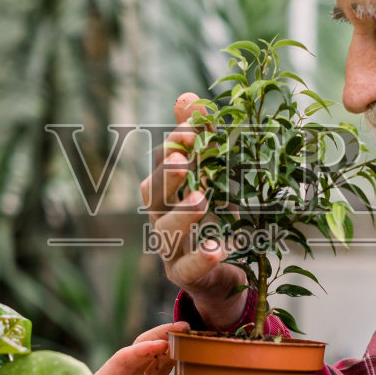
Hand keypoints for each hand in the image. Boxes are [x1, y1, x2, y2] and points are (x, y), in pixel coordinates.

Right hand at [139, 92, 247, 328]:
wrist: (223, 274)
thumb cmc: (215, 218)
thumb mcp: (213, 177)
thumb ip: (199, 139)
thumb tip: (187, 98)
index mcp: (166, 193)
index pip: (161, 164)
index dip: (173, 146)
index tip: (192, 130)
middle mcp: (161, 219)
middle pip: (152, 195)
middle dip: (167, 176)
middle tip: (184, 161)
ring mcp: (170, 250)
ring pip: (165, 232)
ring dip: (182, 214)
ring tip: (202, 200)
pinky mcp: (185, 276)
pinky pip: (188, 268)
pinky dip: (200, 258)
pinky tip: (217, 248)